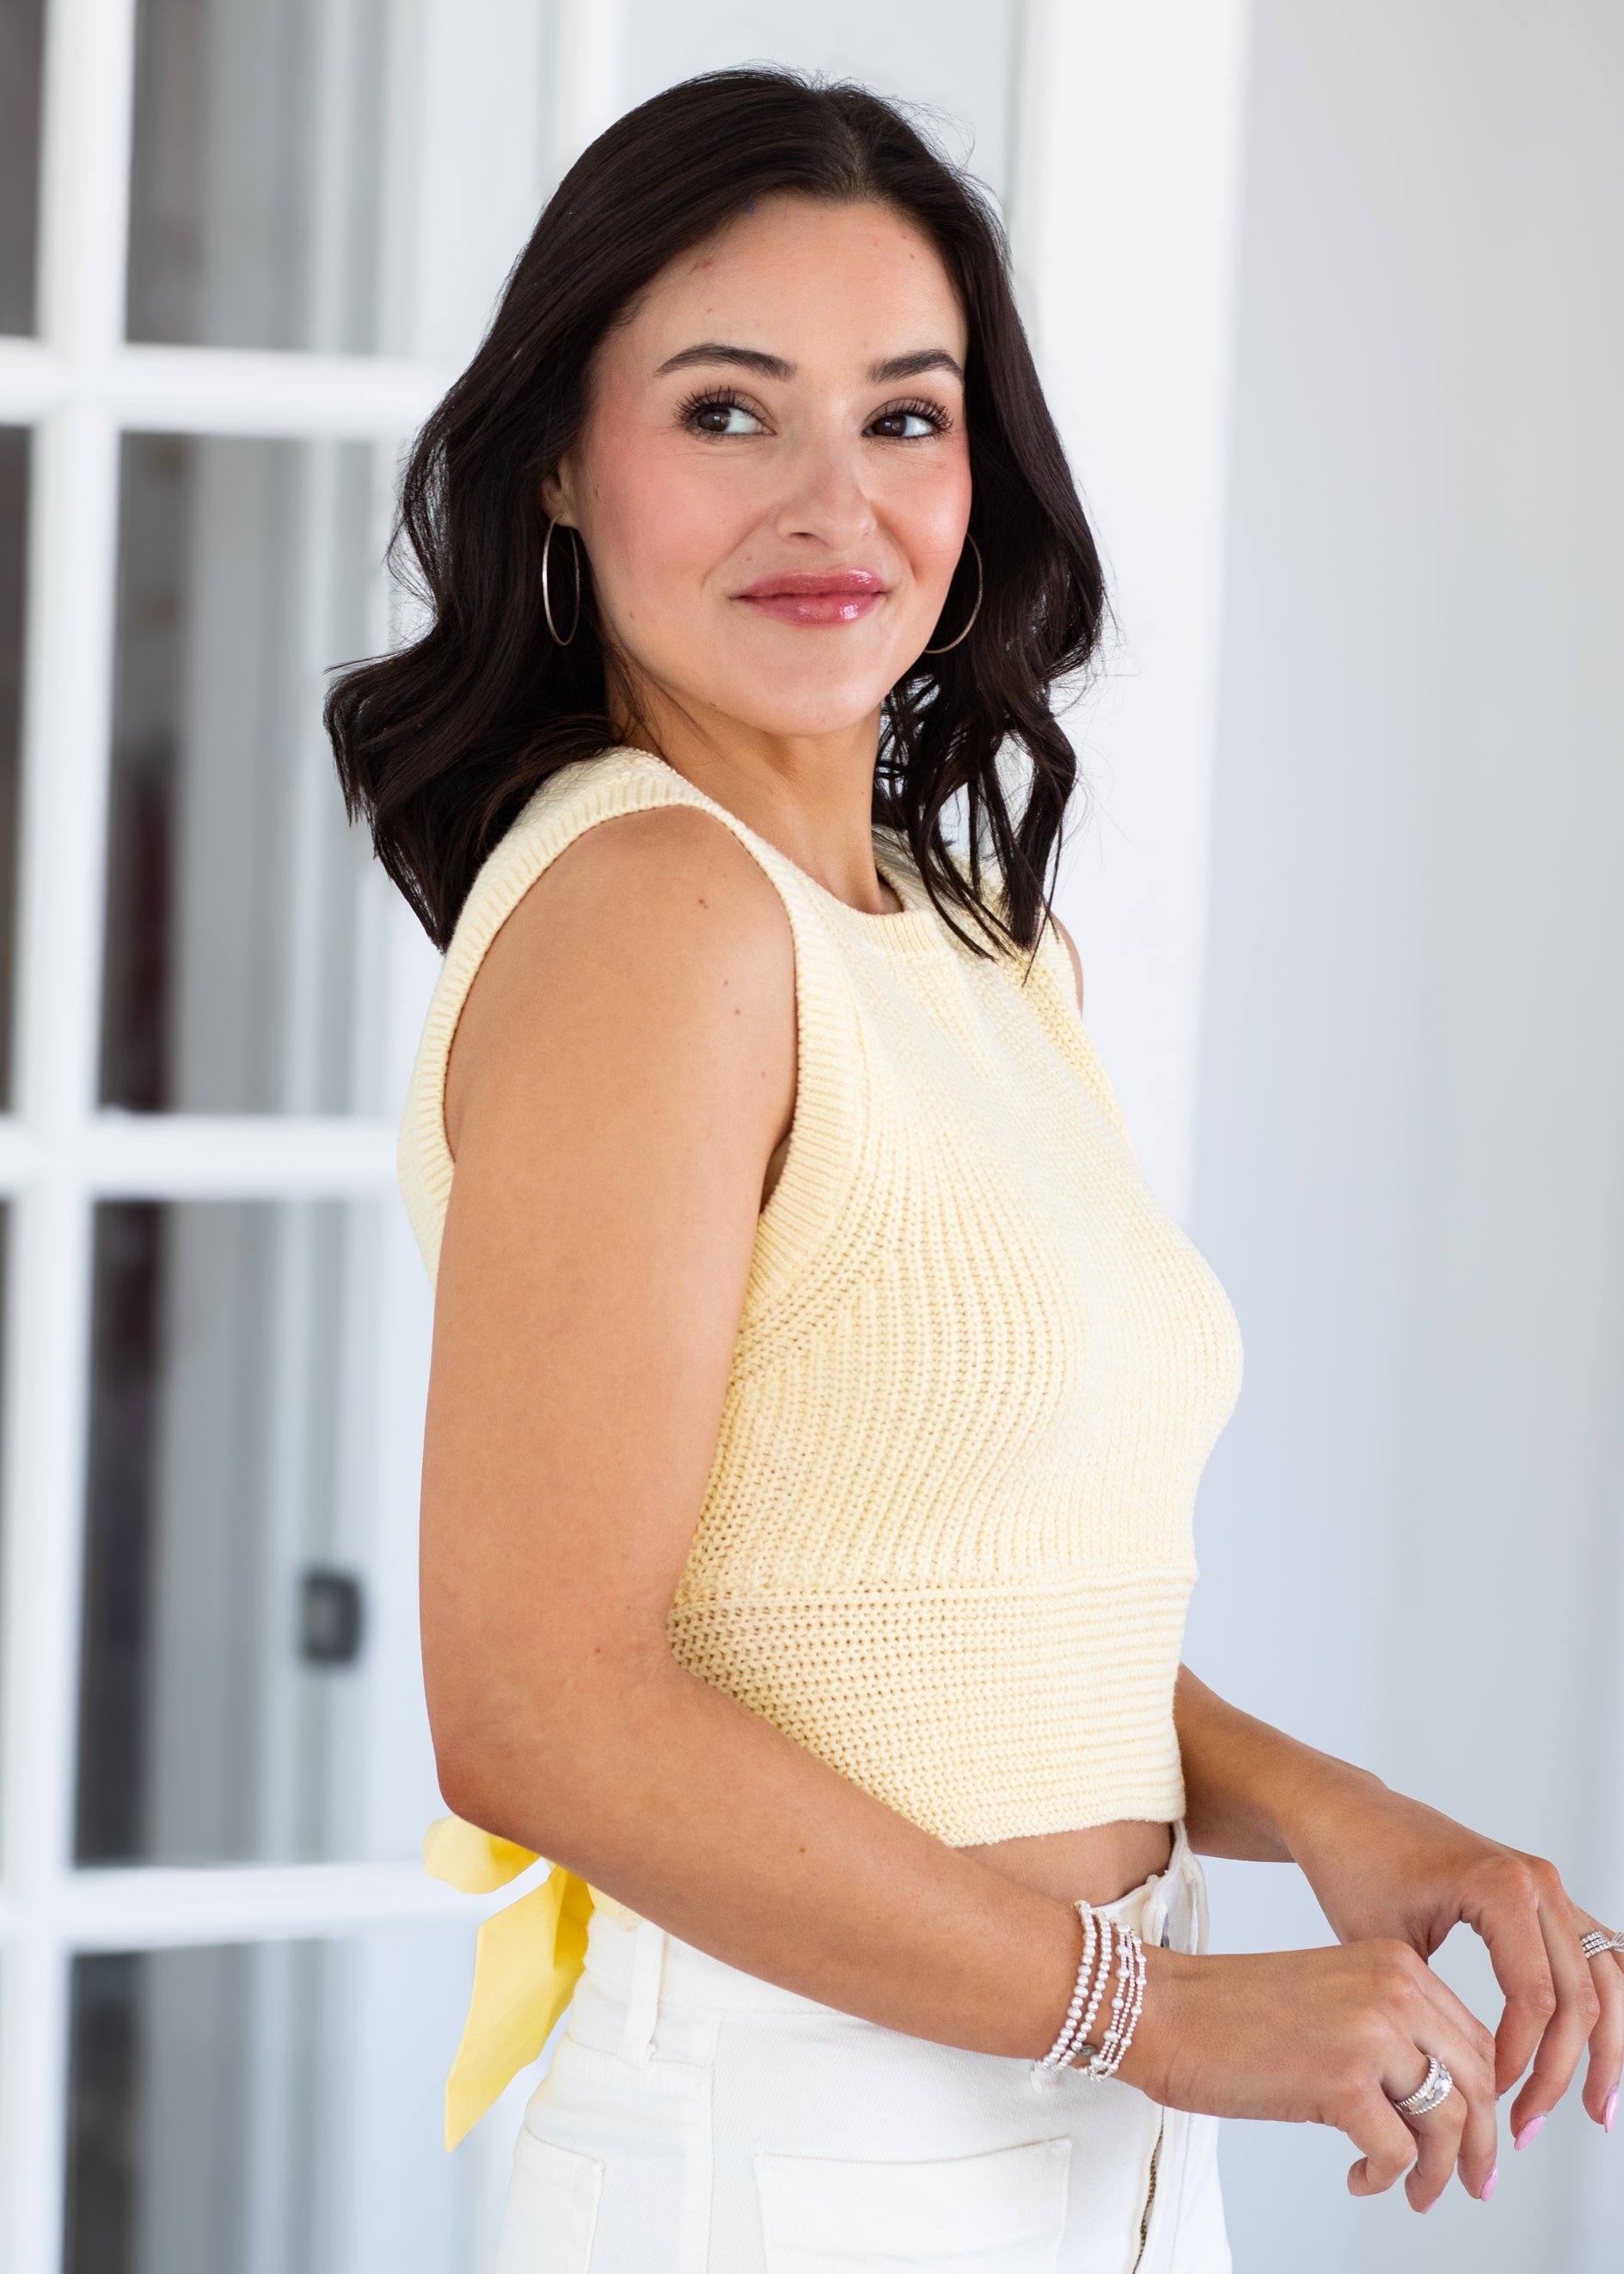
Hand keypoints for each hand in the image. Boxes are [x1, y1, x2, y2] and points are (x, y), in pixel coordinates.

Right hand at [1122, 1939, 1498, 2209]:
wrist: (1164, 2010)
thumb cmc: (1232, 2013)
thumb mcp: (1332, 2002)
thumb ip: (1387, 2032)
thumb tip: (1438, 2102)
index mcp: (1393, 1964)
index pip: (1474, 2041)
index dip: (1483, 2099)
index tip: (1474, 2139)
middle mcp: (1394, 1989)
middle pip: (1478, 2083)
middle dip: (1479, 2145)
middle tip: (1469, 2184)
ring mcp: (1372, 2033)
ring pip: (1451, 2121)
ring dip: (1440, 2173)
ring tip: (1413, 2193)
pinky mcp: (1344, 2081)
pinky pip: (1400, 2153)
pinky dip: (1387, 2179)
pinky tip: (1358, 2178)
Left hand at [1286, 1770, 1620, 2144]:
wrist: (1347, 1815)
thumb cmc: (1354, 1869)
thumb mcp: (1384, 1946)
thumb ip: (1432, 2009)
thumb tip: (1463, 2086)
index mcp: (1502, 1886)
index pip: (1535, 1998)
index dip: (1521, 2062)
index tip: (1490, 2100)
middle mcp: (1538, 1881)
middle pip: (1581, 1995)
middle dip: (1563, 2070)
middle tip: (1529, 2126)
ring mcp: (1549, 1885)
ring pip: (1606, 1978)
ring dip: (1604, 2048)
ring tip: (1592, 2109)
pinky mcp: (1545, 1896)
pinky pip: (1595, 1954)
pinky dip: (1602, 2006)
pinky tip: (1595, 2054)